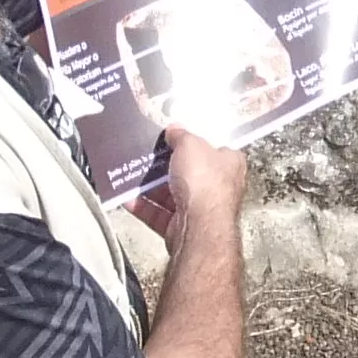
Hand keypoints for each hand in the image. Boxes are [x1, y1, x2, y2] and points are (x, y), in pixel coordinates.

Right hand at [133, 124, 251, 241]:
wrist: (198, 226)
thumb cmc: (205, 184)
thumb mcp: (191, 144)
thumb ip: (181, 135)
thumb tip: (174, 130)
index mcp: (229, 164)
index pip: (213, 148)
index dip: (194, 141)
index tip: (176, 136)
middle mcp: (217, 188)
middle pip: (188, 172)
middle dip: (167, 165)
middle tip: (150, 155)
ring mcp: (200, 209)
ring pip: (170, 194)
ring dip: (151, 186)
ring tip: (134, 174)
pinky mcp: (182, 227)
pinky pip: (158, 214)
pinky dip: (143, 207)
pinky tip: (129, 198)